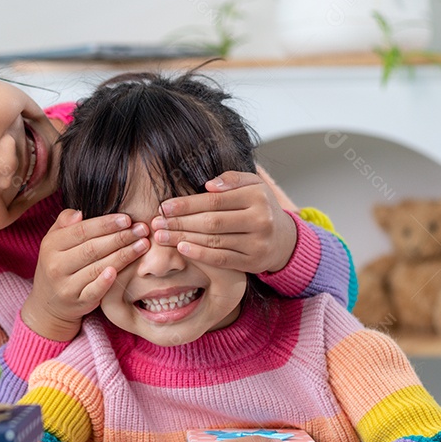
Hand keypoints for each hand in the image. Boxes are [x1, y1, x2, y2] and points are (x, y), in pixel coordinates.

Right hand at [21, 209, 148, 340]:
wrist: (50, 302)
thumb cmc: (59, 263)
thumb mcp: (55, 240)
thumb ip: (65, 222)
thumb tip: (80, 213)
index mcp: (51, 245)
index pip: (81, 231)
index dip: (105, 224)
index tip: (127, 219)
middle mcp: (56, 265)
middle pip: (92, 248)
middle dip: (120, 237)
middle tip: (142, 230)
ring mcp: (66, 285)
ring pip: (97, 268)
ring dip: (123, 256)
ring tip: (143, 245)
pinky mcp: (77, 302)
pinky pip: (93, 292)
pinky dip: (105, 282)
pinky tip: (119, 271)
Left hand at [151, 170, 297, 273]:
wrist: (283, 238)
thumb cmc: (260, 207)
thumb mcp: (252, 185)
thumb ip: (232, 179)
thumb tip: (209, 185)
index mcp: (258, 196)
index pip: (214, 201)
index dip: (187, 204)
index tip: (164, 206)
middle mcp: (261, 220)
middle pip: (212, 222)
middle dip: (180, 223)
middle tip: (157, 223)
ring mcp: (258, 243)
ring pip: (214, 241)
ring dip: (183, 239)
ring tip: (162, 236)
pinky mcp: (253, 262)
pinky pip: (221, 259)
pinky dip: (200, 255)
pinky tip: (181, 249)